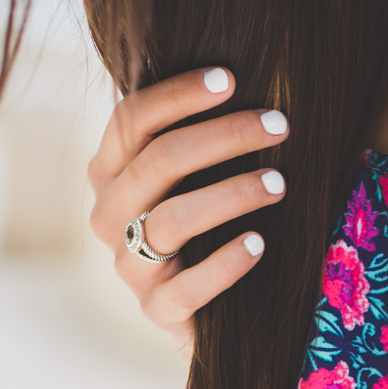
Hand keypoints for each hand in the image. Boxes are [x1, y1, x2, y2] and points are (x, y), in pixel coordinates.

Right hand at [87, 67, 288, 357]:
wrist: (213, 312)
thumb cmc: (211, 226)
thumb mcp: (196, 176)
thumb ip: (197, 136)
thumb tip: (239, 75)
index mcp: (110, 172)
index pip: (131, 120)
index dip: (178, 95)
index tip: (231, 78)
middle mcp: (108, 216)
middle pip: (157, 162)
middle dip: (222, 136)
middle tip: (279, 125)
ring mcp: (129, 268)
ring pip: (170, 220)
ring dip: (230, 194)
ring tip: (279, 183)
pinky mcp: (156, 312)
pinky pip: (185, 288)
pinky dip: (224, 264)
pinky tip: (259, 243)